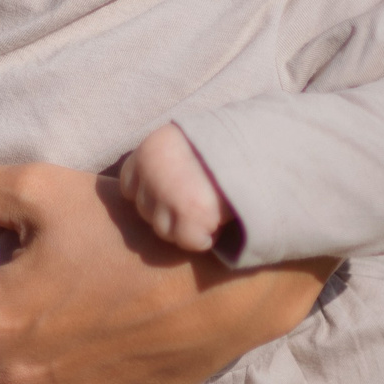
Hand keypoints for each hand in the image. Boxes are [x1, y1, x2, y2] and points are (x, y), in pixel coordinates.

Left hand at [118, 123, 231, 253]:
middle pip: (145, 211)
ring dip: (185, 227)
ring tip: (210, 210)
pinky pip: (188, 241)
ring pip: (163, 230)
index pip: (128, 186)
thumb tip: (154, 192)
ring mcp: (168, 195)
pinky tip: (219, 223)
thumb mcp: (186, 141)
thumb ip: (167, 161)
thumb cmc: (225, 143)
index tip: (174, 194)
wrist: (254, 144)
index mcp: (148, 150)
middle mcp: (152, 173)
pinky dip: (204, 239)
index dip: (151, 195)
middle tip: (197, 202)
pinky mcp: (190, 216)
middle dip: (168, 213)